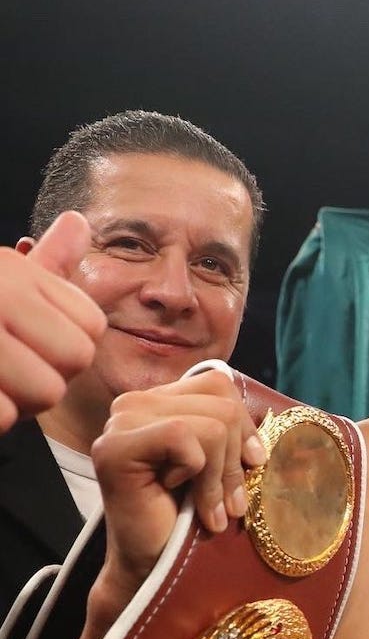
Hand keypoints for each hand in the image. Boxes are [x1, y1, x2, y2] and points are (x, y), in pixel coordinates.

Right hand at [0, 212, 106, 430]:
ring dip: (18, 404)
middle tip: (7, 374)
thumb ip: (43, 264)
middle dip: (47, 379)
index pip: (91, 326)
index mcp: (12, 273)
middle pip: (76, 360)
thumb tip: (78, 223)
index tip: (32, 346)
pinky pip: (3, 415)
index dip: (67, 348)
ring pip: (45, 392)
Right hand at [89, 371, 266, 626]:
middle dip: (236, 460)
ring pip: (211, 422)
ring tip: (214, 510)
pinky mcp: (113, 449)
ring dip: (221, 477)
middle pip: (222, 403)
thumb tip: (277, 413)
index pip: (221, 385)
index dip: (244, 428)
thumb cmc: (194, 522)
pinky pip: (185, 436)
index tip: (248, 468)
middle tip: (232, 503)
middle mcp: (133, 405)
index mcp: (160, 401)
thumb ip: (236, 430)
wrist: (160, 574)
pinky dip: (200, 477)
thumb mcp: (225, 466)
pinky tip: (191, 508)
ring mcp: (118, 424)